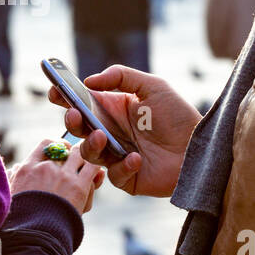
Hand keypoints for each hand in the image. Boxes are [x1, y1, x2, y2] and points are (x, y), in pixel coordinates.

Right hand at [9, 139, 104, 214]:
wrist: (34, 236)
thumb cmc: (20, 222)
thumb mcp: (11, 196)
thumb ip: (13, 179)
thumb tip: (15, 168)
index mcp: (27, 169)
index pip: (46, 144)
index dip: (57, 146)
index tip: (62, 153)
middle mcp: (45, 167)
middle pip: (65, 149)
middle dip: (73, 154)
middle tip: (78, 162)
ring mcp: (63, 176)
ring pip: (80, 155)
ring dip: (85, 160)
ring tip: (89, 168)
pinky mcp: (79, 186)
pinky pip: (92, 168)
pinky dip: (96, 170)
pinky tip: (98, 175)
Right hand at [48, 66, 199, 196]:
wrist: (200, 148)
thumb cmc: (178, 116)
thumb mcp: (153, 86)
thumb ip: (121, 76)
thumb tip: (89, 81)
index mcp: (112, 110)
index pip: (82, 103)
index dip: (65, 98)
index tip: (55, 91)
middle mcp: (110, 133)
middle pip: (79, 128)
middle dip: (72, 121)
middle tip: (74, 114)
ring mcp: (116, 156)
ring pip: (89, 154)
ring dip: (91, 145)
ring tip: (101, 136)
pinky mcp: (127, 178)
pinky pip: (114, 175)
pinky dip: (122, 167)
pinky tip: (136, 158)